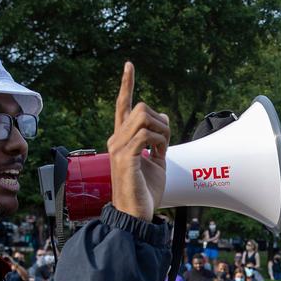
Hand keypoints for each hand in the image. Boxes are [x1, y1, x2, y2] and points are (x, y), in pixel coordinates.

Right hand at [107, 62, 168, 219]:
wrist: (135, 215)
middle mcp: (116, 140)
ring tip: (161, 150)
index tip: (129, 66)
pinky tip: (157, 154)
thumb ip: (158, 140)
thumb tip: (161, 119)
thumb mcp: (155, 161)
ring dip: (161, 132)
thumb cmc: (144, 192)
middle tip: (164, 142)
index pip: (123, 106)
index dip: (127, 85)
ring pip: (143, 118)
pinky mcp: (124, 157)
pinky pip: (145, 135)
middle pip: (140, 108)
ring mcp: (118, 148)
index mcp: (122, 139)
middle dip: (159, 120)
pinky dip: (158, 141)